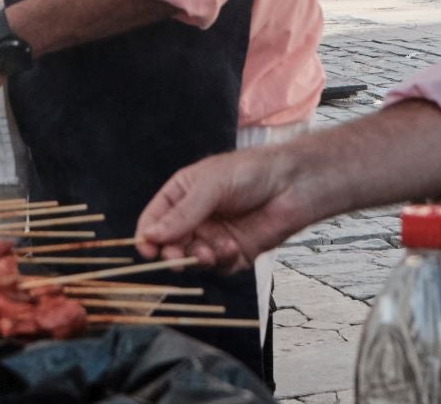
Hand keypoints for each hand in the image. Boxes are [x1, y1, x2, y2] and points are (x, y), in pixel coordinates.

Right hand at [135, 144, 310, 273]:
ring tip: (209, 252)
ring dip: (197, 258)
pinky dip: (222, 260)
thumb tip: (150, 236)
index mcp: (182, 195)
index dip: (148, 236)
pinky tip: (232, 247)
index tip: (147, 250)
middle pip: (170, 244)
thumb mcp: (211, 185)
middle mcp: (195, 218)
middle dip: (171, 253)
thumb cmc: (249, 172)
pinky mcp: (234, 254)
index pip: (154, 219)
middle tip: (176, 257)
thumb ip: (182, 213)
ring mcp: (214, 237)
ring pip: (192, 259)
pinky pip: (219, 267)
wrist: (293, 185)